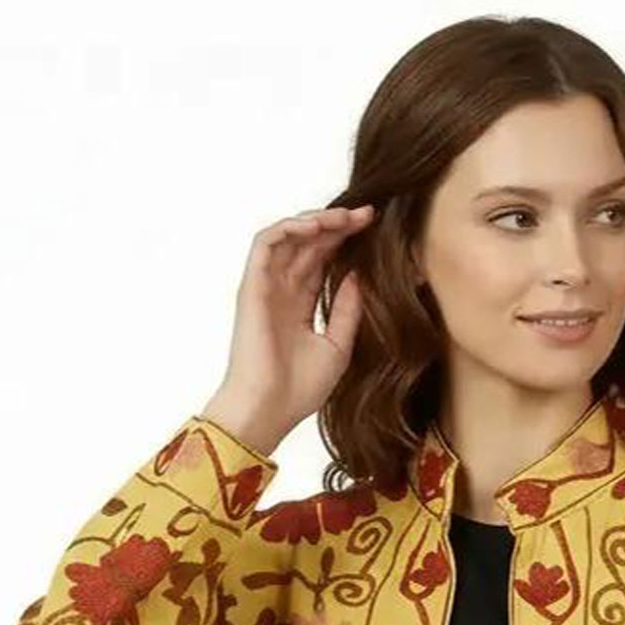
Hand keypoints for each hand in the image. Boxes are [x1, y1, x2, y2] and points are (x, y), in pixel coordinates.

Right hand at [202, 203, 375, 456]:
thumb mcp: (338, 345)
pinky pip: (266, 242)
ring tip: (344, 217)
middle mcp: (281, 291)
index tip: (372, 228)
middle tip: (366, 215)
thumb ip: (347, 309)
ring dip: (316, 220)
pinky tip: (316, 226)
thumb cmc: (299, 389)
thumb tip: (359, 274)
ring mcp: (266, 286)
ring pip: (288, 236)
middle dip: (337, 224)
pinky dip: (289, 228)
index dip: (344, 240)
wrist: (270, 410)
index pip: (322, 260)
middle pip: (308, 244)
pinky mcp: (252, 285)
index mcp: (299, 306)